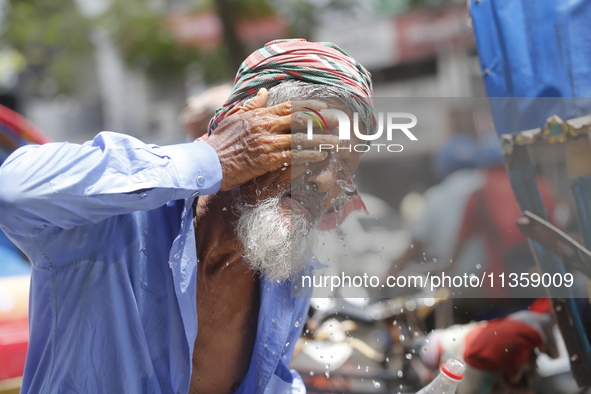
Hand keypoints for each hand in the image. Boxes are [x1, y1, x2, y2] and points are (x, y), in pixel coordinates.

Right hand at [205, 88, 339, 190]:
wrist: (207, 163)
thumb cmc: (219, 143)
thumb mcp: (234, 118)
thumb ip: (251, 105)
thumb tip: (265, 93)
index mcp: (259, 115)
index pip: (289, 107)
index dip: (310, 107)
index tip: (326, 108)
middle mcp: (265, 125)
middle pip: (300, 120)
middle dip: (322, 120)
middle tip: (340, 121)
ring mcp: (267, 142)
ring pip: (300, 139)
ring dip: (321, 140)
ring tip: (338, 142)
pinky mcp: (266, 160)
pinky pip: (293, 156)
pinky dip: (308, 155)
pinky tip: (321, 156)